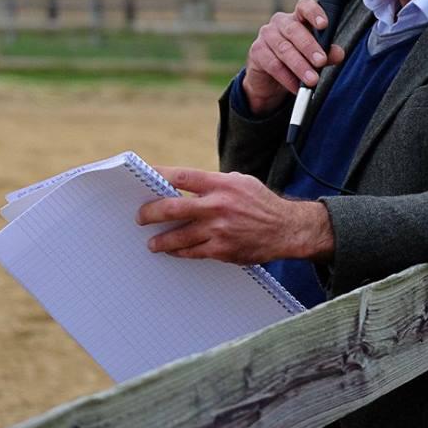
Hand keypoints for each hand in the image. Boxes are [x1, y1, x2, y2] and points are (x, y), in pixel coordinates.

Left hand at [136, 166, 334, 263]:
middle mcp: (217, 206)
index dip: (158, 175)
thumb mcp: (240, 182)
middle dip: (150, 212)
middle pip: (172, 207)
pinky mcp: (222, 250)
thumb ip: (213, 183)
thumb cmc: (261, 203)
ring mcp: (218, 230)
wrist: (286, 229)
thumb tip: (183, 185)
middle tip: (141, 217)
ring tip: (152, 242)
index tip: (144, 177)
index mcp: (221, 184)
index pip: (182, 177)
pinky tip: (172, 250)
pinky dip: (179, 251)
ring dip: (160, 239)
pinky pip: (192, 252)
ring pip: (178, 235)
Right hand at [243, 0, 344, 114]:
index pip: (304, 7)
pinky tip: (296, 87)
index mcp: (297, 18)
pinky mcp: (256, 52)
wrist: (269, 80)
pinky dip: (287, 78)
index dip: (314, 13)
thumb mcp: (314, 56)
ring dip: (300, 66)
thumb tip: (338, 54)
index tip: (324, 25)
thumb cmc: (295, 60)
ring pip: (284, 49)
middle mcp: (280, 22)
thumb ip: (327, 53)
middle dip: (309, 47)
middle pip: (294, 30)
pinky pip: (273, 65)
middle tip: (321, 61)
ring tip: (312, 80)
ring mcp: (266, 36)